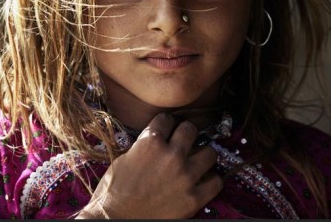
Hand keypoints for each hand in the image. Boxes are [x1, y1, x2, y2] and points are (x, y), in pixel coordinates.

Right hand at [76, 113, 222, 218]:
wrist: (116, 220)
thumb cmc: (114, 191)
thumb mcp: (125, 158)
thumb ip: (145, 145)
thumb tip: (159, 140)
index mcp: (150, 142)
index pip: (167, 119)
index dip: (166, 124)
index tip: (167, 130)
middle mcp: (171, 155)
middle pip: (191, 129)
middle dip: (186, 134)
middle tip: (183, 142)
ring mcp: (185, 176)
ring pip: (210, 153)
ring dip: (203, 156)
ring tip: (197, 161)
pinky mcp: (193, 198)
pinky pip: (216, 182)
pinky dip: (211, 181)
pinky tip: (204, 181)